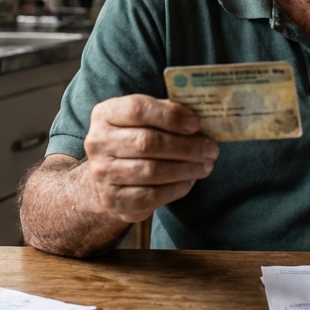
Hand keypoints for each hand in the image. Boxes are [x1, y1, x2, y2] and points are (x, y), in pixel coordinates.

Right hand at [80, 94, 219, 223]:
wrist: (109, 178)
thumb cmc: (134, 141)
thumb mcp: (144, 120)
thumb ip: (166, 114)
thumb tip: (200, 118)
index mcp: (105, 114)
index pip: (137, 109)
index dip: (170, 116)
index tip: (196, 124)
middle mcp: (98, 142)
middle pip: (147, 142)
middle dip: (186, 146)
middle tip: (211, 149)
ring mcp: (102, 173)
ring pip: (151, 171)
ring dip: (186, 168)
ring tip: (206, 165)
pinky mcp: (114, 200)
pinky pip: (151, 195)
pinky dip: (176, 188)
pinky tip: (189, 181)